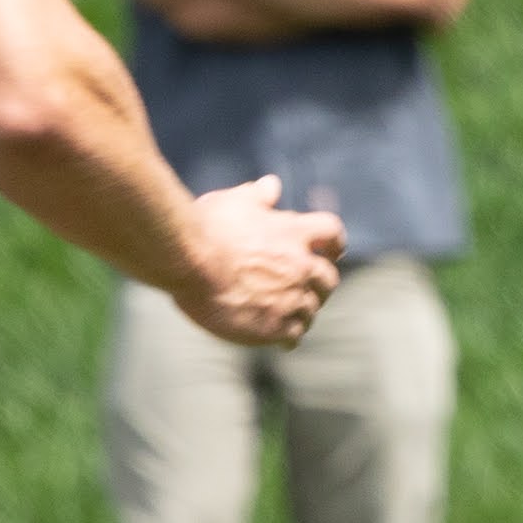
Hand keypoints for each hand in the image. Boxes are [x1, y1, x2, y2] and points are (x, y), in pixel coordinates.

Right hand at [177, 174, 347, 346]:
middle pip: (329, 279)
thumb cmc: (208, 227)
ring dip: (303, 310)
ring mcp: (290, 299)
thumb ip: (257, 195)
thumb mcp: (234, 201)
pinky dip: (289, 336)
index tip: (329, 250)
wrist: (189, 262)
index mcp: (295, 233)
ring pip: (312, 310)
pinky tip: (280, 338)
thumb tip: (272, 185)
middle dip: (320, 282)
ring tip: (289, 314)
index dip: (332, 243)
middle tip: (309, 287)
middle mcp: (300, 267)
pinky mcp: (274, 327)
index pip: (333, 234)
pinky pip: (294, 336)